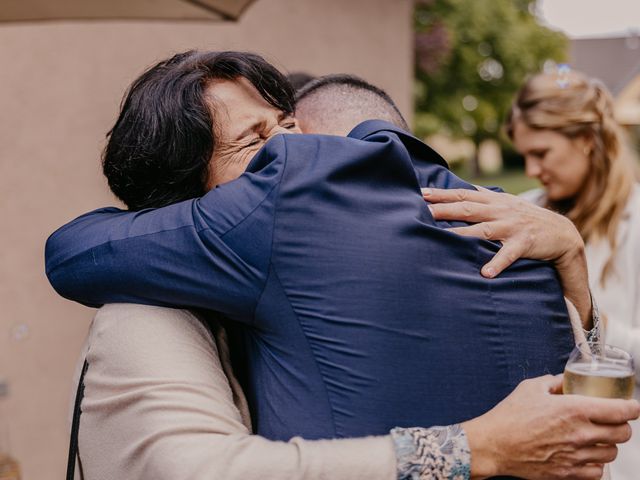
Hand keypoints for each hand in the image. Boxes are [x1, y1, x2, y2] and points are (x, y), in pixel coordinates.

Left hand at [422, 186, 580, 275]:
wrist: (561, 232)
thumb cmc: (525, 218)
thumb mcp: (504, 203)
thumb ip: (482, 196)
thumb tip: (459, 188)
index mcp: (493, 201)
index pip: (463, 195)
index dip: (442, 193)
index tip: (421, 193)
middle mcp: (500, 211)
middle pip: (468, 209)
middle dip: (445, 209)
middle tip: (425, 212)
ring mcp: (512, 227)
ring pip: (484, 230)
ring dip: (463, 235)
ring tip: (444, 240)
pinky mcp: (524, 243)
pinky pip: (509, 254)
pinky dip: (497, 263)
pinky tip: (485, 273)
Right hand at [463, 375, 639, 479]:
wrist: (494, 444)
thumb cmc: (509, 417)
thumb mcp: (530, 388)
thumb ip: (553, 382)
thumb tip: (563, 381)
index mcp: (574, 409)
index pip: (621, 410)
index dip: (632, 407)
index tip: (631, 406)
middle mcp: (580, 433)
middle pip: (623, 433)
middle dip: (622, 425)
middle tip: (613, 421)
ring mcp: (576, 455)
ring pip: (613, 453)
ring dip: (608, 444)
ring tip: (597, 438)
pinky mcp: (568, 473)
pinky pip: (598, 472)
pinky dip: (596, 464)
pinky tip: (586, 455)